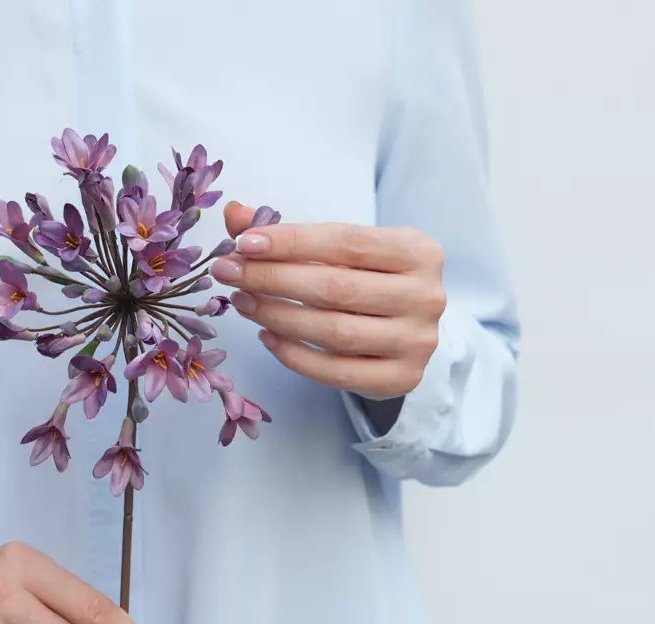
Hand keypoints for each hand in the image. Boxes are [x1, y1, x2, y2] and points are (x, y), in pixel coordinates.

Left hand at [214, 203, 446, 400]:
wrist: (407, 327)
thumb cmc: (369, 277)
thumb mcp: (341, 248)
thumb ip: (292, 232)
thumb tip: (234, 214)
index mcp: (417, 251)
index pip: (346, 242)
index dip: (291, 243)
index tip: (243, 243)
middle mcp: (425, 296)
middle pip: (336, 288)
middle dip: (273, 279)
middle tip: (229, 272)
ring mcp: (417, 341)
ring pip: (334, 332)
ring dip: (278, 317)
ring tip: (242, 302)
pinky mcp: (402, 377)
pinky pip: (336, 372)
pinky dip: (294, 356)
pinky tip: (266, 337)